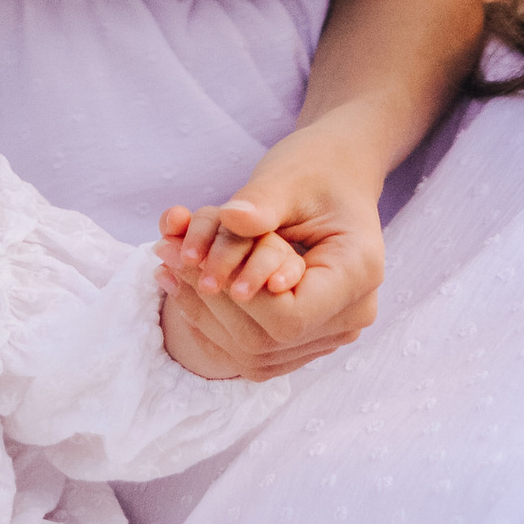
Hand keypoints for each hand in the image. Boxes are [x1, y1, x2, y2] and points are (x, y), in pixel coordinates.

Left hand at [155, 123, 387, 380]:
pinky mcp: (306, 339)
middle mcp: (352, 315)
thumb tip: (231, 218)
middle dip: (207, 300)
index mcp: (358, 273)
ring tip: (168, 261)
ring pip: (253, 353)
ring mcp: (330, 334)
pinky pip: (252, 350)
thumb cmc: (316, 170)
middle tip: (165, 250)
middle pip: (267, 340)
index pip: (291, 318)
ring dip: (202, 311)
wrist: (337, 176)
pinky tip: (181, 282)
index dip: (239, 299)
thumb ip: (260, 202)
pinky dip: (211, 319)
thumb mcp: (287, 177)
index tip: (196, 259)